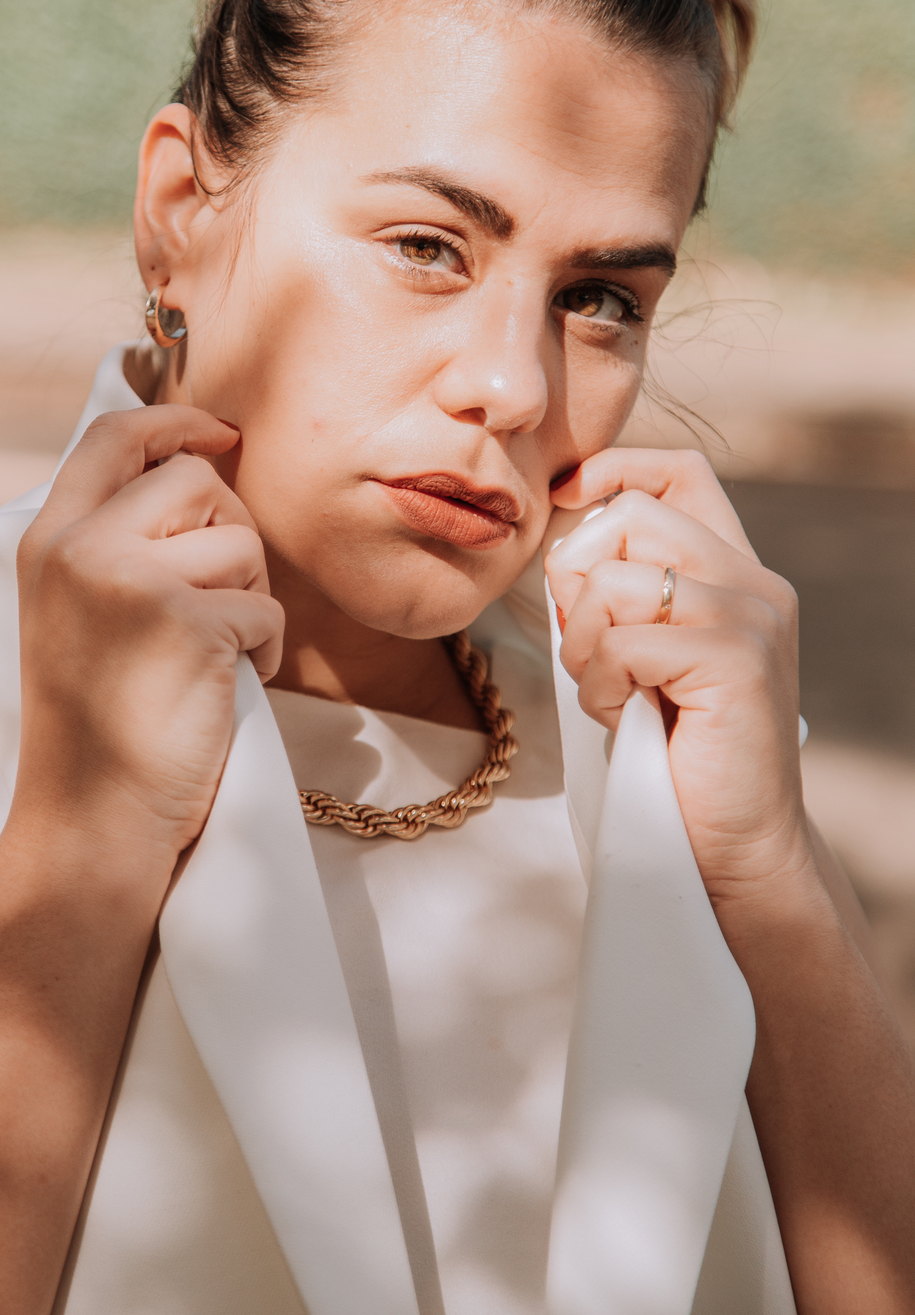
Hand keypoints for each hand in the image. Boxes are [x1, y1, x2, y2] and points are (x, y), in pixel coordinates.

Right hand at [15, 406, 284, 861]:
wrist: (86, 826)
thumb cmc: (95, 729)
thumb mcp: (73, 613)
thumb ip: (112, 542)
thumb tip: (199, 470)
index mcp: (46, 540)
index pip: (112, 435)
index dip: (175, 420)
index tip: (222, 432)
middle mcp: (81, 547)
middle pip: (195, 479)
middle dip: (230, 530)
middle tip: (222, 601)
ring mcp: (132, 581)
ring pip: (241, 541)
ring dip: (252, 597)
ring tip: (217, 657)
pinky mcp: (188, 622)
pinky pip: (267, 605)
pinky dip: (267, 649)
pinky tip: (229, 690)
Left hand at [544, 449, 807, 905]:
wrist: (734, 843)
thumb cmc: (674, 750)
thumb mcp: (646, 651)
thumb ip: (623, 589)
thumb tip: (560, 538)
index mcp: (737, 572)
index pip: (679, 472)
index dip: (613, 470)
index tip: (565, 500)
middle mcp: (754, 582)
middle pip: (629, 517)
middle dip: (579, 580)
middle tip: (593, 650)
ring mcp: (751, 618)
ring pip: (615, 580)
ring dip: (585, 644)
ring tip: (614, 692)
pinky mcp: (737, 661)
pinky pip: (622, 641)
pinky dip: (601, 685)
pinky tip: (627, 718)